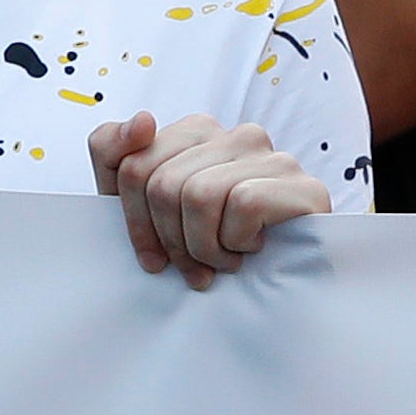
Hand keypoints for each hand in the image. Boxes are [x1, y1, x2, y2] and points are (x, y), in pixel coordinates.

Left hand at [91, 111, 334, 287]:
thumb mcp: (142, 206)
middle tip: (193, 269)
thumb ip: (115, 154)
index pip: (133, 165)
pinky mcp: (301, 185)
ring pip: (198, 195)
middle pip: (162, 184)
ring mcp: (272, 156)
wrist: (280, 293)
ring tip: (222, 262)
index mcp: (197, 132)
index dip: (135, 223)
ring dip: (204, 248)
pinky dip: (237, 242)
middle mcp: (236, 134)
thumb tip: (143, 121)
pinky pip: (242, 206)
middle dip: (170, 240)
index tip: (153, 258)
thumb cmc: (208, 246)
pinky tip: (251, 249)